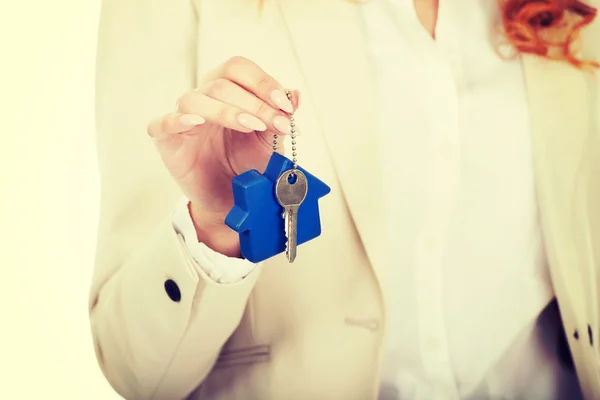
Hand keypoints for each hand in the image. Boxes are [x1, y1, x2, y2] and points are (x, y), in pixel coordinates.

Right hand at [147, 56, 299, 256]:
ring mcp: (184, 119)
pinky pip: (162, 124)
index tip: (285, 105)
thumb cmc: (248, 164)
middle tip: (277, 123)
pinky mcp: (168, 141)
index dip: (263, 82)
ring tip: (252, 127)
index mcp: (227, 90)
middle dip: (255, 104)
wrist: (233, 199)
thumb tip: (295, 95)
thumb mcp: (270, 140)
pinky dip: (176, 120)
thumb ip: (280, 116)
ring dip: (227, 111)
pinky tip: (195, 123)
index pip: (239, 69)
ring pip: (195, 100)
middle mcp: (204, 99)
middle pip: (221, 84)